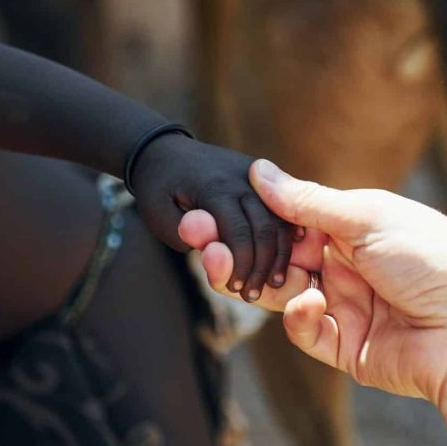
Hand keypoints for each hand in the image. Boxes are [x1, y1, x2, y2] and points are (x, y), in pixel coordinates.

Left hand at [131, 135, 293, 301]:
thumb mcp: (159, 213)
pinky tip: (287, 258)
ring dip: (279, 254)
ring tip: (273, 282)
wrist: (165, 151)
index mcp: (214, 187)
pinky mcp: (262, 178)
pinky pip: (282, 209)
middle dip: (263, 266)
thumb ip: (187, 233)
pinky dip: (287, 234)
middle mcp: (242, 178)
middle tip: (255, 294)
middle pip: (265, 228)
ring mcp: (255, 176)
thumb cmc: (158, 190)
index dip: (241, 265)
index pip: (238, 232)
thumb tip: (215, 250)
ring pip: (280, 219)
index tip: (236, 290)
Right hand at [181, 159, 446, 405]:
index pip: (286, 218)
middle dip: (233, 246)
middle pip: (272, 254)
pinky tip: (309, 305)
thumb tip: (258, 168)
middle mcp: (339, 263)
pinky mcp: (339, 343)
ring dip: (245, 278)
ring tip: (215, 264)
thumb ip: (306, 200)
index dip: (249, 215)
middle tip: (194, 235)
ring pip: (276, 291)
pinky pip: (302, 328)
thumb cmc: (429, 259)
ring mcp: (339, 303)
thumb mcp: (366, 216)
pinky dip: (298, 316)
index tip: (211, 209)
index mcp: (348, 227)